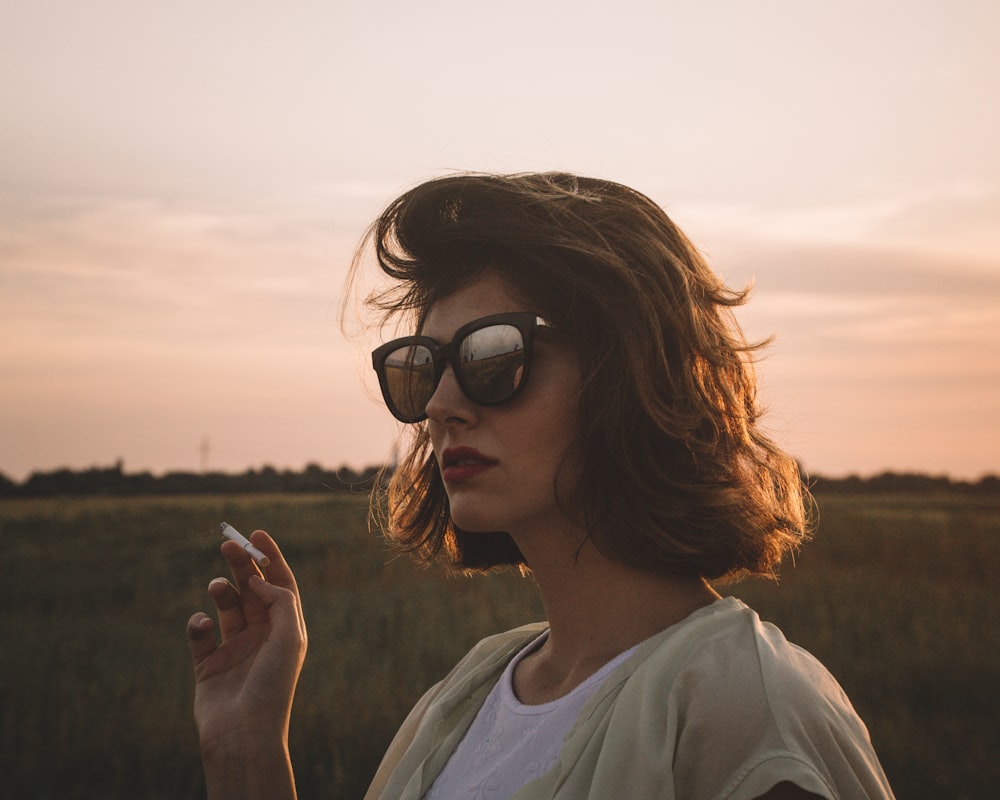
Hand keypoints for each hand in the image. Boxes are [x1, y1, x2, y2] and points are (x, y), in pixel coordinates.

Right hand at [187, 530, 306, 760]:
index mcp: (286, 629)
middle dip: (241, 565)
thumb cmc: (273, 685)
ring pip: (227, 607)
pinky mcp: (208, 665)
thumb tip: (259, 580)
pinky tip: (202, 625)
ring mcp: (234, 649)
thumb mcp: (289, 637)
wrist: (244, 733)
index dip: (270, 558)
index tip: (255, 533)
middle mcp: (262, 636)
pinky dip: (198, 623)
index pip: (280, 584)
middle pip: (252, 589)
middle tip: (228, 543)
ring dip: (222, 590)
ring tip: (218, 587)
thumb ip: (279, 601)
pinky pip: (200, 634)